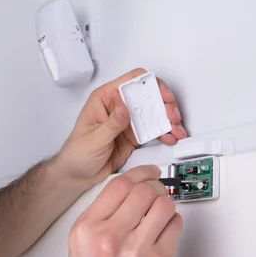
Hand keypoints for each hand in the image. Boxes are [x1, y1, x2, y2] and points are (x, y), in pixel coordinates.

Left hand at [56, 68, 186, 186]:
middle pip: (148, 95)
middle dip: (164, 104)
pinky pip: (153, 129)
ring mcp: (128, 120)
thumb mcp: (94, 138)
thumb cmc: (77, 154)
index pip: (131, 81)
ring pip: (154, 112)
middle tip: (173, 118)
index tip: (163, 97)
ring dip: (168, 120)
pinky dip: (165, 133)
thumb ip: (111, 124)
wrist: (77, 175)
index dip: (150, 85)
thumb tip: (124, 108)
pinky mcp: (134, 135)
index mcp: (105, 98)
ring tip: (177, 131)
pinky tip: (171, 138)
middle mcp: (118, 105)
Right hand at [60, 165, 182, 256]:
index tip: (147, 172)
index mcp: (85, 232)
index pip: (116, 185)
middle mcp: (107, 237)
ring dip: (166, 205)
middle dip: (155, 187)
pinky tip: (166, 233)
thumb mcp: (80, 256)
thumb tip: (125, 199)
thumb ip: (98, 224)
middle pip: (142, 190)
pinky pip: (175, 227)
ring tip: (162, 214)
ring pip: (163, 204)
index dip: (138, 174)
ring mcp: (135, 250)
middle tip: (158, 191)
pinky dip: (174, 225)